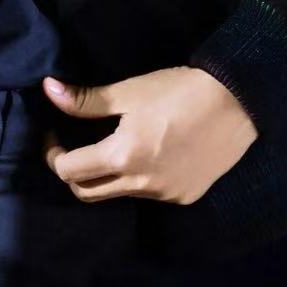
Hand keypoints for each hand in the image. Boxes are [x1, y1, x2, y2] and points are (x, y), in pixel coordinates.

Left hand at [40, 65, 257, 204]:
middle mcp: (141, 185)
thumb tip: (48, 89)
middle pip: (87, 192)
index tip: (55, 134)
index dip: (53, 153)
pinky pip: (147, 194)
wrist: (237, 103)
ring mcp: (165, 195)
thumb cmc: (179, 91)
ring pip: (118, 195)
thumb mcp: (129, 92)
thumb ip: (86, 99)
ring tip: (107, 147)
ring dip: (104, 176)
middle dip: (72, 171)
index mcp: (123, 157)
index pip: (68, 170)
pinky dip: (134, 180)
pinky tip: (144, 154)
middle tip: (72, 146)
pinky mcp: (185, 196)